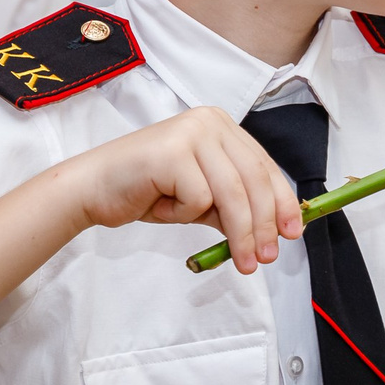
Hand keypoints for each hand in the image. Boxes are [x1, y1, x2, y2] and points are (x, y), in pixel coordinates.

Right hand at [64, 107, 302, 275]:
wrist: (90, 189)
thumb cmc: (144, 192)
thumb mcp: (199, 199)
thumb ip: (232, 206)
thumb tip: (274, 230)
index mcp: (221, 125)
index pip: (264, 166)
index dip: (282, 202)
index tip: (294, 233)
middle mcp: (210, 122)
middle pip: (254, 180)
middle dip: (265, 225)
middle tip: (268, 258)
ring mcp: (192, 132)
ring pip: (234, 193)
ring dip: (241, 234)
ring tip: (242, 263)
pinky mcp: (173, 151)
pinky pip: (199, 199)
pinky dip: (183, 215)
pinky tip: (160, 206)